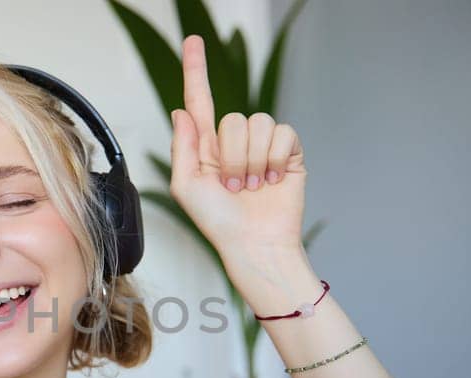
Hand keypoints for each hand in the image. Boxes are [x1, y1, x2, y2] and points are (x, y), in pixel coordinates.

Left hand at [169, 35, 308, 280]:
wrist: (254, 244)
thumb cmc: (217, 222)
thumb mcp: (186, 187)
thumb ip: (182, 146)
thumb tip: (181, 109)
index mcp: (205, 146)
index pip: (199, 99)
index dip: (195, 69)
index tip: (193, 40)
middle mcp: (234, 142)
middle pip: (232, 118)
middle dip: (231, 157)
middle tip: (233, 187)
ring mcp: (263, 146)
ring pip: (258, 124)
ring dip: (252, 161)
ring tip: (253, 187)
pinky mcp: (289, 152)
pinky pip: (283, 133)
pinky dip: (276, 158)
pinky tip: (273, 180)